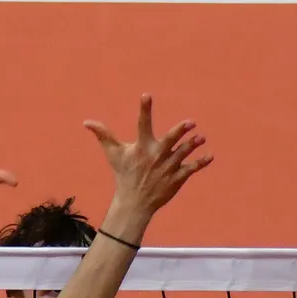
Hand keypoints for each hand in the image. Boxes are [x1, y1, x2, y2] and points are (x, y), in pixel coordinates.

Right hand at [82, 94, 212, 220]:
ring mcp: (167, 168)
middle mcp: (155, 156)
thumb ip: (103, 135)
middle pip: (169, 141)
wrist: (134, 202)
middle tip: (191, 122)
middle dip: (179, 132)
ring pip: (182, 154)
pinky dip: (201, 163)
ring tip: (201, 138)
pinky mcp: (176, 178)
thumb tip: (86, 122)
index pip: (142, 124)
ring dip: (192, 146)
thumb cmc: (124, 174)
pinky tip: (210, 155)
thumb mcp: (113, 154)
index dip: (144, 109)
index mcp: (141, 147)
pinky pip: (191, 169)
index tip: (147, 95)